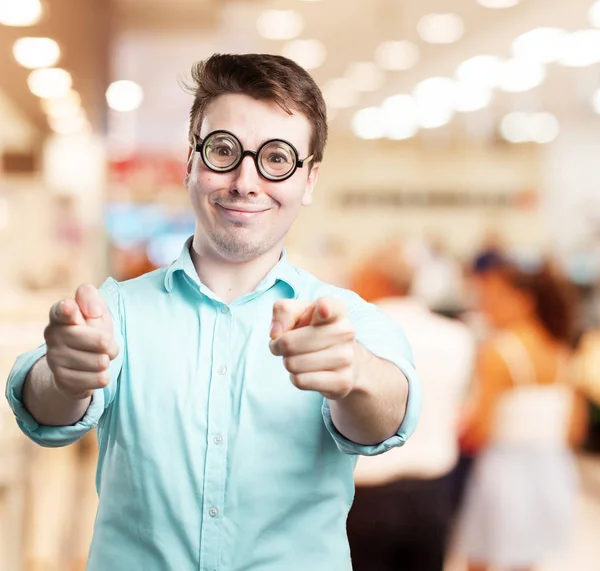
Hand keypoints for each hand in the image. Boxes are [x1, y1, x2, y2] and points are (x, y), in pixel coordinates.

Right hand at [44, 284, 118, 399]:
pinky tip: (93, 372)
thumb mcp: (95, 310)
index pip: (62, 310)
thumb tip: (93, 311)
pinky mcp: (62, 379)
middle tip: (108, 345)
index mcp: (60, 314)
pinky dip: (103, 377)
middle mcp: (53, 335)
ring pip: (101, 362)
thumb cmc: (91, 330)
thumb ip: (91, 298)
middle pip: (101, 341)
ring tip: (98, 358)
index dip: (68, 309)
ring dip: (106, 361)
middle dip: (111, 345)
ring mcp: (54, 358)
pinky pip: (100, 379)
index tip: (71, 309)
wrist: (77, 365)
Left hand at [269, 297, 358, 399]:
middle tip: (287, 345)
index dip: (323, 308)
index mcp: (336, 309)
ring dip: (288, 362)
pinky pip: (301, 381)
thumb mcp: (298, 312)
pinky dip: (296, 378)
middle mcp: (345, 331)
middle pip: (289, 343)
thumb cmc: (314, 330)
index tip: (322, 310)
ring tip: (300, 357)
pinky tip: (307, 372)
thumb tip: (275, 333)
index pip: (327, 306)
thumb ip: (282, 311)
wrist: (344, 358)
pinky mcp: (342, 382)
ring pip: (293, 364)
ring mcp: (346, 358)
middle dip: (279, 346)